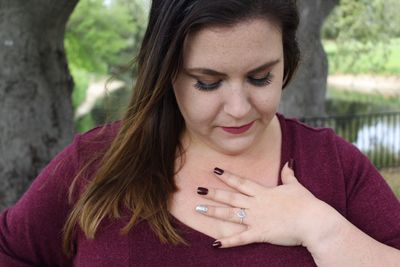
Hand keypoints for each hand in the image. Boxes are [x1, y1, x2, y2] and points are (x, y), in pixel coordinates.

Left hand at [195, 161, 335, 247]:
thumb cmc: (306, 203)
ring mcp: (256, 219)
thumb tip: (288, 162)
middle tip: (198, 190)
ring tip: (198, 209)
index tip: (214, 171)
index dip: (227, 176)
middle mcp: (256, 204)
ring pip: (230, 214)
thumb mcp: (295, 186)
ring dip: (214, 212)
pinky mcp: (260, 234)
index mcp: (263, 192)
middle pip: (230, 197)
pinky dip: (228, 242)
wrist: (313, 221)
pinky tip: (215, 244)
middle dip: (213, 193)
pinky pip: (240, 238)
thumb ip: (288, 175)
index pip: (241, 182)